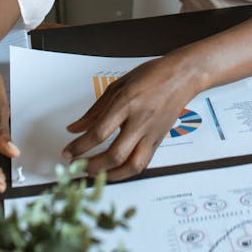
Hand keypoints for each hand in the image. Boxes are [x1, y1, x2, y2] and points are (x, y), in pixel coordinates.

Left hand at [63, 56, 195, 180]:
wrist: (183, 76)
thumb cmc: (153, 76)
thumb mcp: (118, 86)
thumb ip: (94, 110)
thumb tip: (75, 128)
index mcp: (128, 102)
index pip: (100, 132)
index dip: (80, 146)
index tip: (68, 152)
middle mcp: (141, 120)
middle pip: (115, 154)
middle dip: (92, 166)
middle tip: (78, 166)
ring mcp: (152, 133)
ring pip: (132, 166)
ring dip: (111, 175)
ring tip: (96, 174)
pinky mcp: (159, 141)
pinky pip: (143, 163)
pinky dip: (126, 172)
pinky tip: (114, 171)